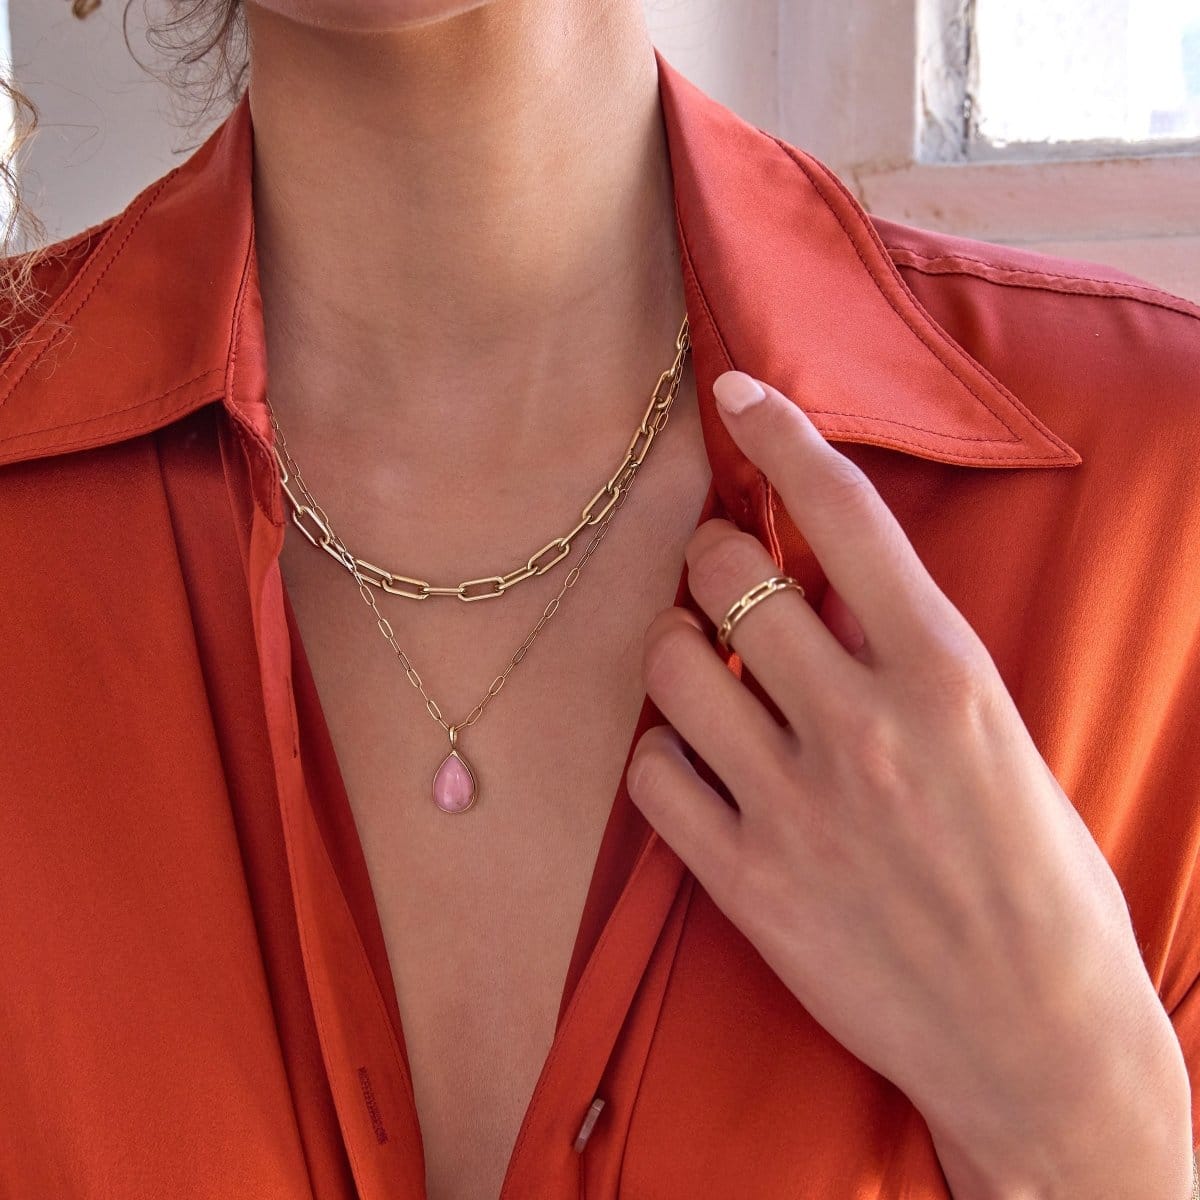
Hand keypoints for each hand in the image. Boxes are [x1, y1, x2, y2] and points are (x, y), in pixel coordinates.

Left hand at [627, 370, 1191, 1197]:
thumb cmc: (1035, 878)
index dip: (785, 436)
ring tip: (703, 677)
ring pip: (667, 667)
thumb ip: (903, 654)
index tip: (738, 396)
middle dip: (710, 562)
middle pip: (725, 575)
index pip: (847, 517)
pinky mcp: (749, 884)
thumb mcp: (996, 735)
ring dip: (672, 654)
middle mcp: (863, 728)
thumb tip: (814, 583)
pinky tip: (695, 769)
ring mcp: (797, 807)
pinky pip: (649, 776)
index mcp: (946, 676)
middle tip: (721, 585)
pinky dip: (659, 758)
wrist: (1039, 1039)